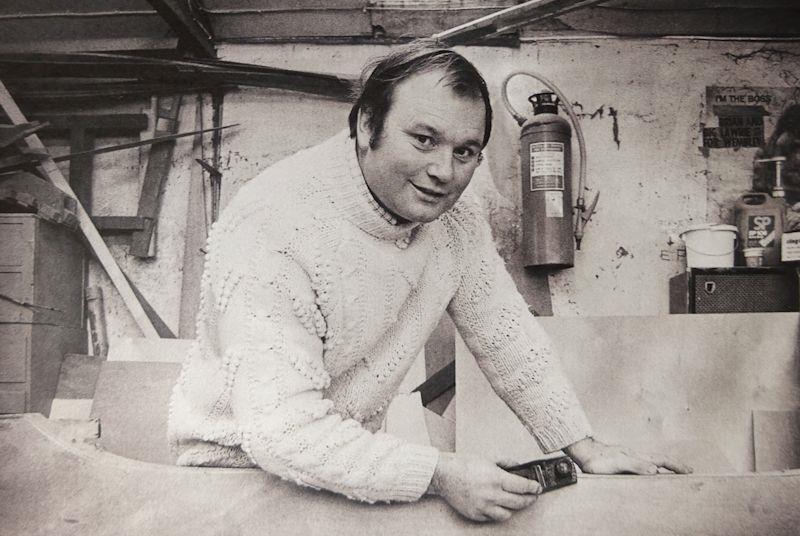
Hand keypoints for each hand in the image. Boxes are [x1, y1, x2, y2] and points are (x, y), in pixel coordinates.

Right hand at [428, 452, 540, 521]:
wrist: (444, 474)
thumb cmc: (464, 464)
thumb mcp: (488, 458)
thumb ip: (507, 463)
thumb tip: (519, 467)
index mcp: (496, 478)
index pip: (523, 487)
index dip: (534, 488)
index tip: (538, 488)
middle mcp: (492, 494)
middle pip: (519, 503)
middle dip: (529, 499)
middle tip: (532, 496)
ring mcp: (483, 506)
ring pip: (507, 514)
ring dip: (512, 508)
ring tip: (513, 501)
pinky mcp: (476, 514)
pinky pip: (492, 517)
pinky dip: (496, 512)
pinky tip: (496, 504)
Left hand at [564, 437, 692, 474]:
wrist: (584, 453)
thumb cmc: (599, 459)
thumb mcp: (618, 463)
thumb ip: (635, 466)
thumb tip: (655, 470)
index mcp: (637, 456)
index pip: (661, 460)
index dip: (676, 465)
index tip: (689, 471)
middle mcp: (635, 456)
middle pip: (659, 459)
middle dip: (674, 464)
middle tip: (688, 471)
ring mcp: (629, 457)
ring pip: (651, 461)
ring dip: (664, 466)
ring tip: (674, 472)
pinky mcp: (622, 461)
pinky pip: (641, 465)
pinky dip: (651, 467)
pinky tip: (649, 472)